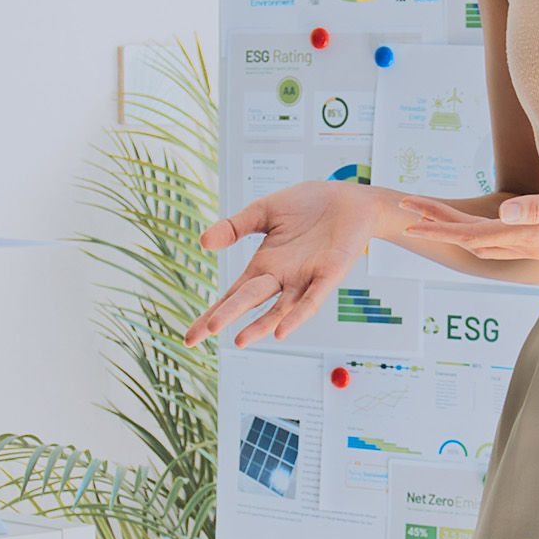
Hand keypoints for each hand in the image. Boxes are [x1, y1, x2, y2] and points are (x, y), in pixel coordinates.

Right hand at [186, 181, 388, 347]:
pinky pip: (311, 300)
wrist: (349, 198)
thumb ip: (235, 226)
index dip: (211, 314)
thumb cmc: (309, 205)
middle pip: (248, 301)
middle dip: (225, 317)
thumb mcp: (263, 211)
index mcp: (264, 265)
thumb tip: (203, 242)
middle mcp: (281, 277)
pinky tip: (282, 330)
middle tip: (200, 335)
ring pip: (279, 308)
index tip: (190, 336)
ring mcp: (305, 279)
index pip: (232, 295)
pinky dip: (297, 315)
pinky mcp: (329, 274)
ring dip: (260, 325)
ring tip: (239, 340)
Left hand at [399, 182, 538, 265]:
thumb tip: (501, 213)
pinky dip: (480, 233)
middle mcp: (528, 244)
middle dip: (437, 224)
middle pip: (471, 238)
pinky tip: (479, 230)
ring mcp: (538, 245)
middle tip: (406, 211)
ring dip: (456, 230)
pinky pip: (502, 239)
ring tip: (431, 218)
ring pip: (485, 241)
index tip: (408, 218)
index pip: (472, 233)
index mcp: (530, 236)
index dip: (439, 225)